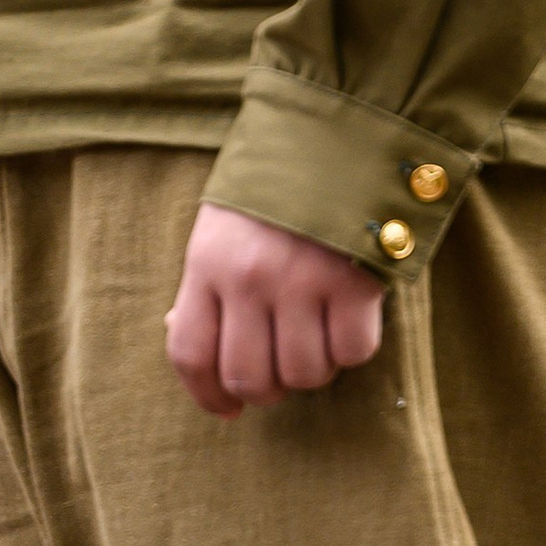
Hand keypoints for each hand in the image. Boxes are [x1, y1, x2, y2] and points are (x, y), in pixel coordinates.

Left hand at [164, 201, 386, 418]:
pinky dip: (350, 348)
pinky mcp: (354, 282)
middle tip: (278, 369)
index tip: (226, 410)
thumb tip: (195, 352)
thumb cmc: (270, 190)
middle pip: (249, 379)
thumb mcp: (218, 229)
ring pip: (303, 376)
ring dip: (311, 369)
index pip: (190, 354)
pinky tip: (346, 316)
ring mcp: (302, 281)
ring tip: (314, 333)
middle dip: (264, 390)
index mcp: (206, 262)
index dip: (206, 396)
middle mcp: (249, 277)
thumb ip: (206, 287)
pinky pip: (352, 353)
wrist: (332, 134)